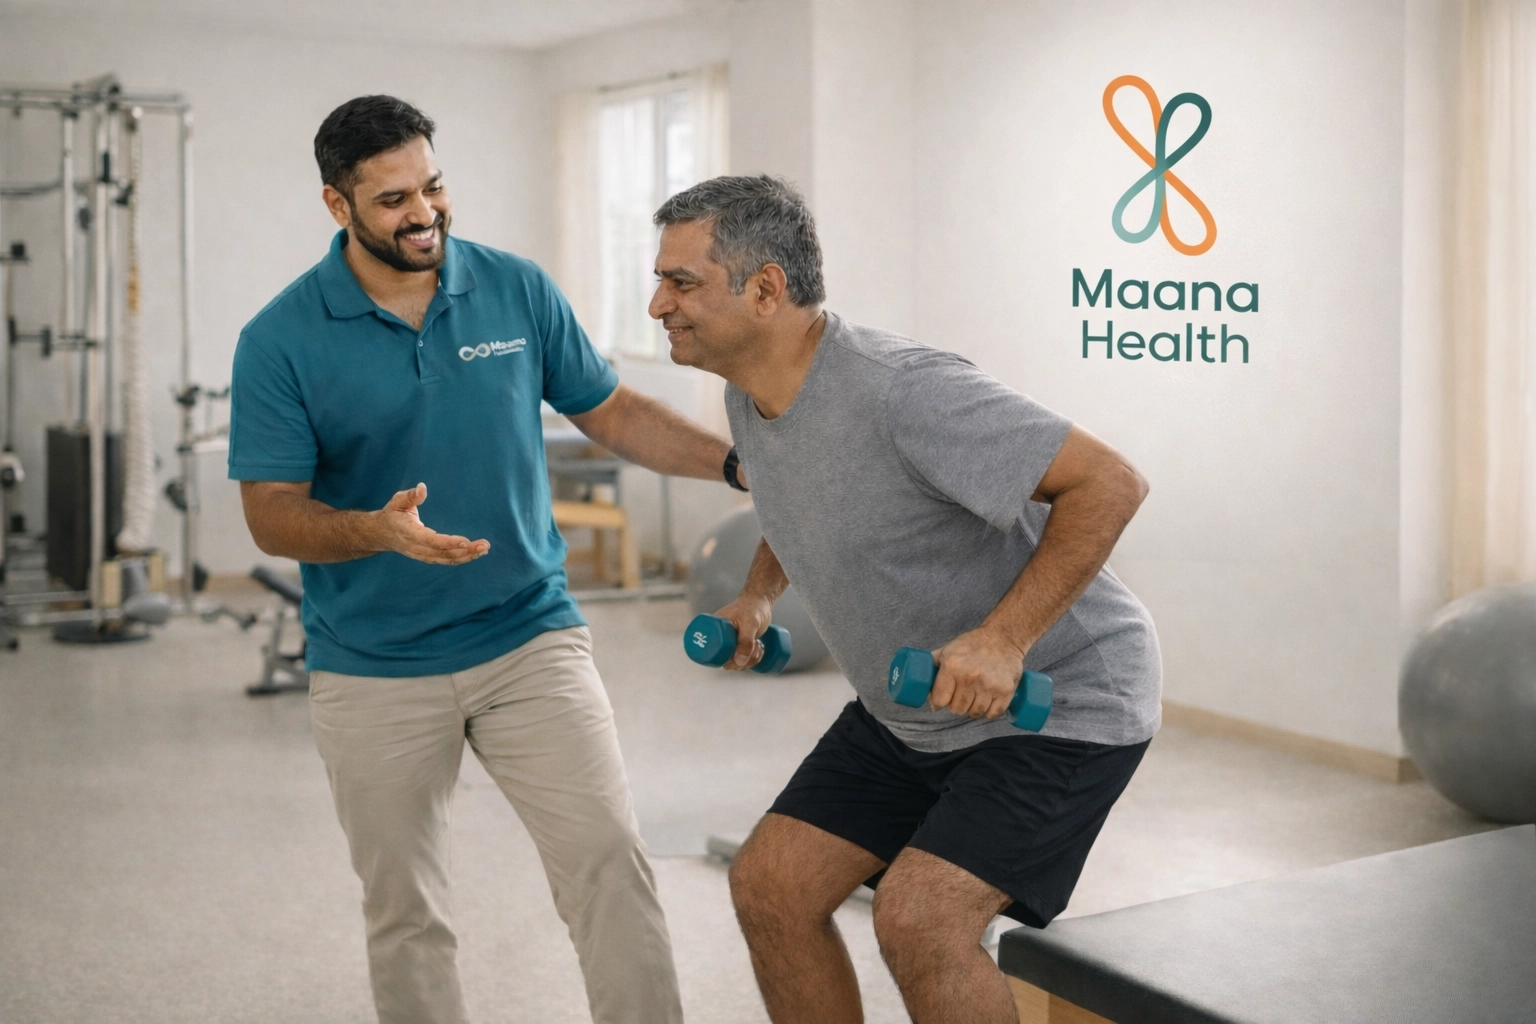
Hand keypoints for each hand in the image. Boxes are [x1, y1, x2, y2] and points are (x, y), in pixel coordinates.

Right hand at [374, 483, 490, 564]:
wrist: (380, 534)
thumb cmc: (393, 513)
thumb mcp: (398, 501)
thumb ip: (411, 495)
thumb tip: (422, 487)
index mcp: (409, 532)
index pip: (430, 540)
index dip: (448, 542)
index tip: (466, 541)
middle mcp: (416, 547)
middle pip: (442, 553)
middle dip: (465, 551)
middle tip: (484, 545)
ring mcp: (421, 554)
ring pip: (445, 559)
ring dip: (466, 556)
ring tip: (483, 550)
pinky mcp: (427, 557)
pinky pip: (445, 560)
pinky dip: (461, 558)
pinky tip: (475, 553)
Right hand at [712, 592, 774, 670]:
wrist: (760, 602)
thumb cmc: (752, 607)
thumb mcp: (749, 623)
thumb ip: (745, 641)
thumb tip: (739, 662)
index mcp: (714, 630)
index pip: (714, 654)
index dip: (727, 660)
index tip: (742, 653)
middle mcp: (719, 638)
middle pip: (725, 662)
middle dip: (742, 661)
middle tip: (755, 646)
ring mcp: (730, 643)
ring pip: (736, 663)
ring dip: (750, 660)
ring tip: (758, 644)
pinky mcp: (739, 646)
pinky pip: (743, 661)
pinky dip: (753, 659)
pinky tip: (759, 648)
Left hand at [930, 627, 1026, 719]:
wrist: (1003, 638)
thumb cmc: (972, 644)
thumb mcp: (948, 649)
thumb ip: (932, 665)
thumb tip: (920, 684)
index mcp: (952, 666)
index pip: (940, 700)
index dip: (939, 702)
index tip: (943, 700)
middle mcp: (970, 677)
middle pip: (957, 709)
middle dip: (956, 705)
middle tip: (961, 695)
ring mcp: (989, 685)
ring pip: (975, 713)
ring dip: (973, 709)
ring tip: (974, 697)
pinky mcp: (1005, 691)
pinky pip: (993, 713)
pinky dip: (989, 712)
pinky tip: (987, 701)